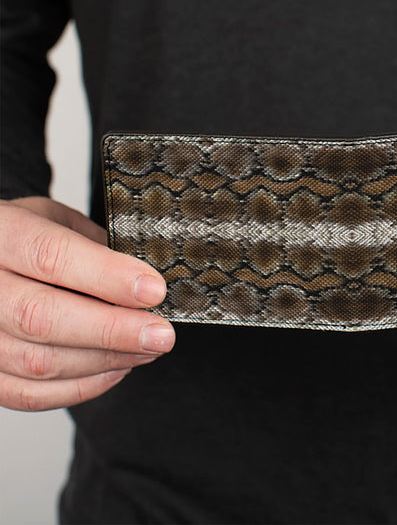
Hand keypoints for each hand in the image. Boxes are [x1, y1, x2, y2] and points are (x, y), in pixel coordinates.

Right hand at [0, 197, 174, 410]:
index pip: (51, 257)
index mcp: (1, 235)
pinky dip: (80, 387)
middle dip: (114, 330)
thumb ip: (96, 246)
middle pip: (42, 317)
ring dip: (105, 360)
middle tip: (161, 334)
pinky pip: (28, 393)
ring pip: (37, 362)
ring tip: (148, 348)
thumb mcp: (57, 220)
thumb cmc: (22, 236)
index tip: (153, 290)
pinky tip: (116, 368)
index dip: (108, 276)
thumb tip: (147, 280)